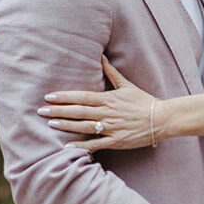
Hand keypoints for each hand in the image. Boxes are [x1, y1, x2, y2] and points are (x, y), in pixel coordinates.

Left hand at [38, 58, 155, 150]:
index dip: (64, 97)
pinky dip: (82, 146)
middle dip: (59, 110)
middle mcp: (107, 113)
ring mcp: (111, 128)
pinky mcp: (116, 141)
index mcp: (109, 99)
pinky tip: (67, 146)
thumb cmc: (144, 101)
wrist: (162, 119)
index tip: (49, 96)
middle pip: (79, 111)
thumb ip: (111, 73)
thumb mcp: (127, 85)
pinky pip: (96, 144)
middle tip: (41, 110)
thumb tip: (101, 57)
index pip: (82, 97)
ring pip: (84, 127)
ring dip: (66, 125)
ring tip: (51, 123)